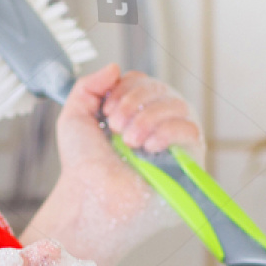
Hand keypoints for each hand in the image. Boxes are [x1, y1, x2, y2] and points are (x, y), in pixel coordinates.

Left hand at [27, 65, 204, 265]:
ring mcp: (174, 143)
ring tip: (129, 141)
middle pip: (162, 89)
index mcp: (134, 113)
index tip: (107, 111)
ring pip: (179, 105)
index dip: (126, 89)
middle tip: (115, 126)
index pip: (144, 82)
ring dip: (148, 118)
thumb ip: (88, 85)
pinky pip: (191, 130)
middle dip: (134, 102)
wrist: (89, 198)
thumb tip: (115, 67)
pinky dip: (168, 132)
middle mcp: (157, 124)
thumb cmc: (83, 167)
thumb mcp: (74, 116)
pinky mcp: (188, 162)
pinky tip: (148, 147)